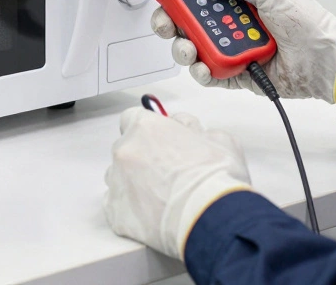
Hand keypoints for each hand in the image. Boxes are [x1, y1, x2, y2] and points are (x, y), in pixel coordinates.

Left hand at [104, 107, 251, 258]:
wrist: (210, 218)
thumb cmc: (216, 177)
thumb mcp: (218, 138)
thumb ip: (194, 129)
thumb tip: (186, 130)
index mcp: (145, 128)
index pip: (133, 119)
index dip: (148, 131)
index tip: (159, 141)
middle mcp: (124, 152)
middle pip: (126, 149)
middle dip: (142, 157)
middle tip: (167, 173)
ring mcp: (117, 184)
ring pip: (118, 178)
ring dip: (134, 183)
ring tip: (161, 197)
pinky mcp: (116, 214)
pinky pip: (120, 208)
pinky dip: (133, 211)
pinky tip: (155, 216)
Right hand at [154, 0, 335, 102]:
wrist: (324, 57)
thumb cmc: (307, 21)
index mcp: (237, 1)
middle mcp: (230, 25)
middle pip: (187, 23)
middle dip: (171, 22)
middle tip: (167, 22)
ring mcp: (231, 50)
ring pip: (192, 49)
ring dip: (184, 47)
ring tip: (191, 47)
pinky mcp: (235, 74)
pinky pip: (208, 75)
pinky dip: (201, 72)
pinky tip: (204, 66)